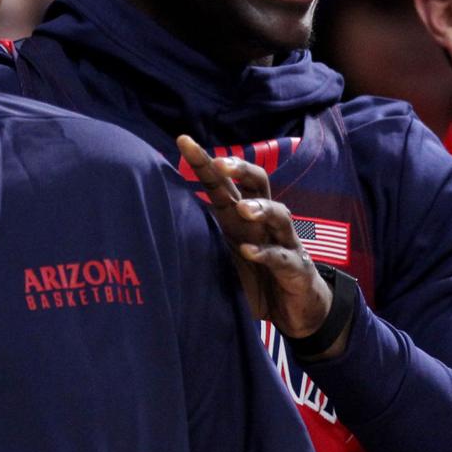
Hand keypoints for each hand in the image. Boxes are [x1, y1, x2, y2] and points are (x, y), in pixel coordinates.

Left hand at [176, 135, 338, 345]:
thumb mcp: (222, 253)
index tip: (183, 141)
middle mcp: (262, 222)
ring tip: (243, 210)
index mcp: (240, 216)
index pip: (222, 182)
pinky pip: (281, 256)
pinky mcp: (295, 267)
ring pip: (278, 213)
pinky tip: (250, 251)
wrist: (295, 310)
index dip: (204, 161)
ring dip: (261, 208)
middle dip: (241, 169)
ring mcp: (283, 242)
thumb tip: (155, 220)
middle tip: (221, 165)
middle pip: (257, 183)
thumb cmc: (255, 276)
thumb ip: (200, 236)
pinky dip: (266, 253)